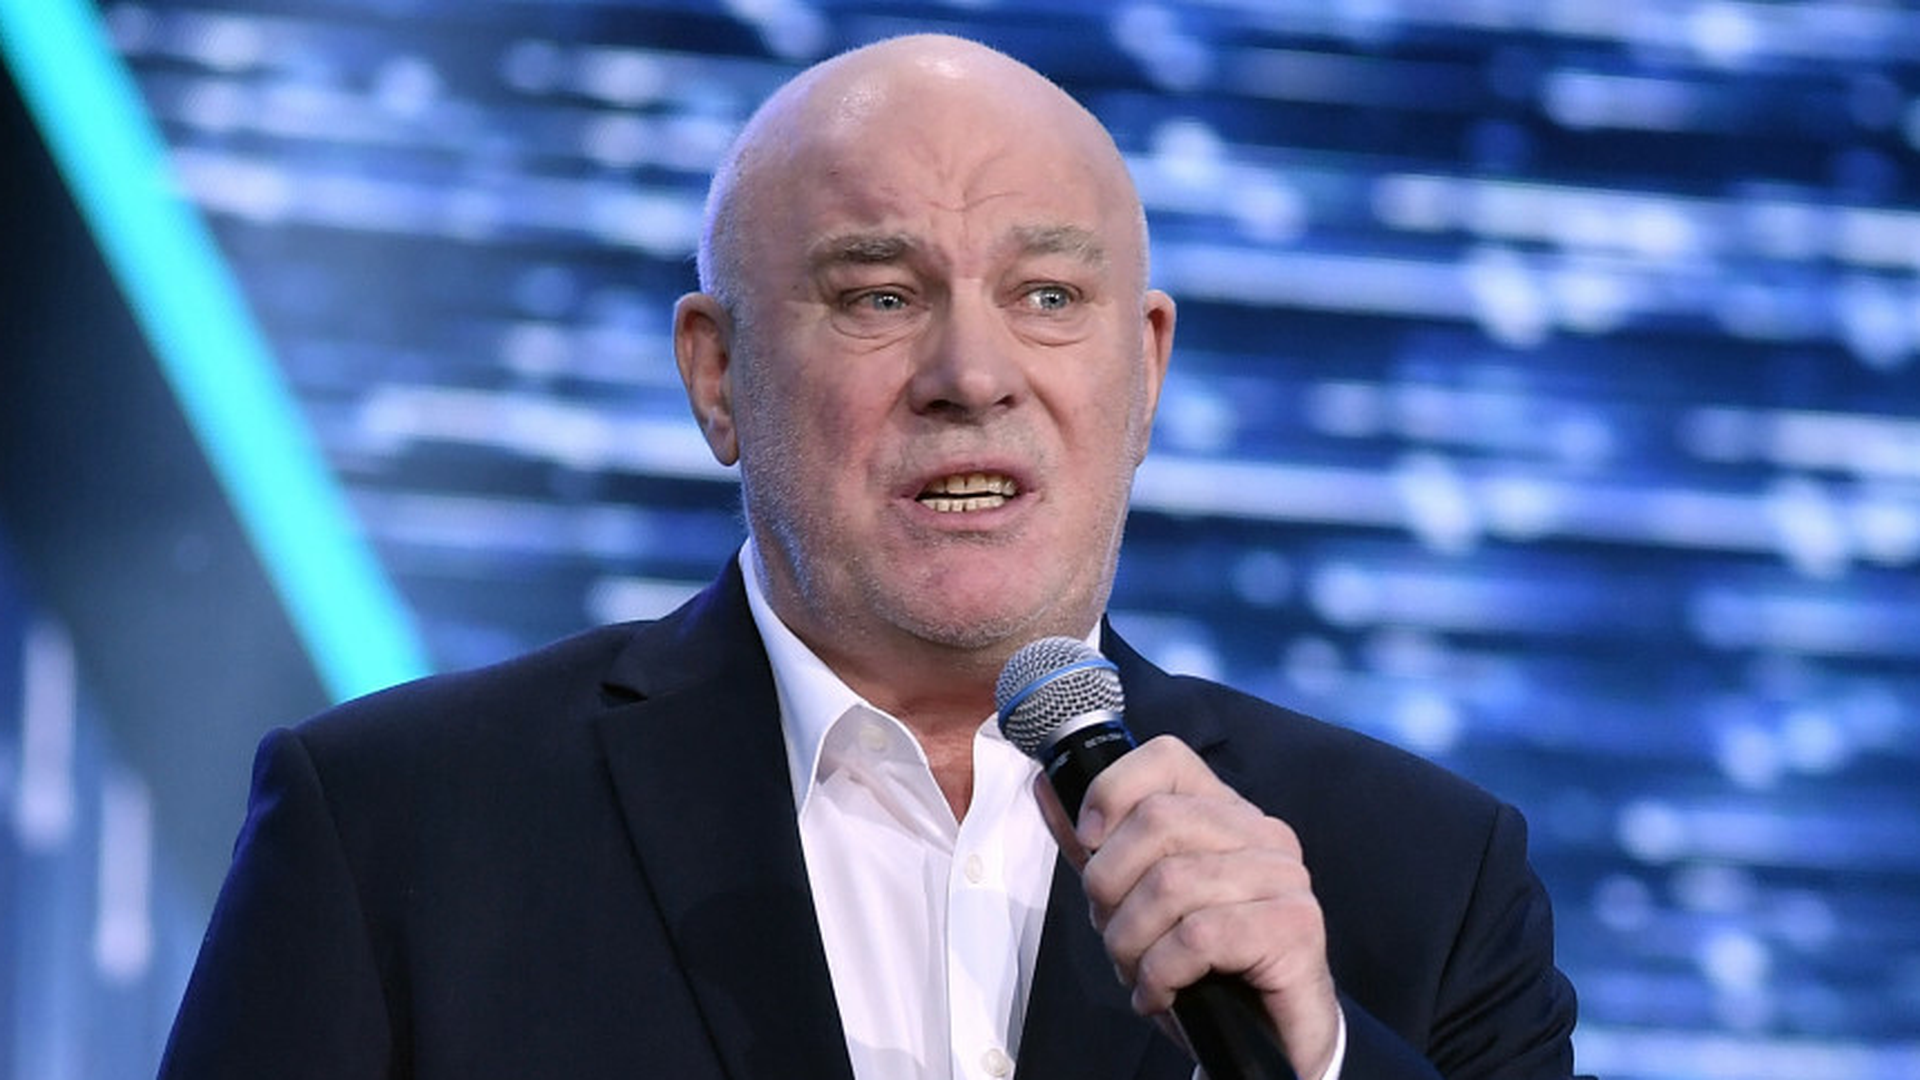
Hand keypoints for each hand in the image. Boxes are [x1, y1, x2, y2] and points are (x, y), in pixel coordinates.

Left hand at [1036, 735, 1340, 1079]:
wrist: (1269, 1042)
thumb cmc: (1202, 968)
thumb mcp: (1138, 903)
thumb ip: (1099, 848)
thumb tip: (1045, 787)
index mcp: (1226, 814)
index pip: (1166, 758)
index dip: (1112, 792)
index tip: (1090, 843)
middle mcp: (1262, 834)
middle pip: (1157, 820)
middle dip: (1110, 885)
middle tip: (1113, 932)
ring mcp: (1284, 877)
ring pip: (1171, 883)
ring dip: (1132, 941)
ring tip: (1138, 972)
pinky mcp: (1295, 927)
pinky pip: (1199, 936)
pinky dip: (1162, 973)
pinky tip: (1163, 994)